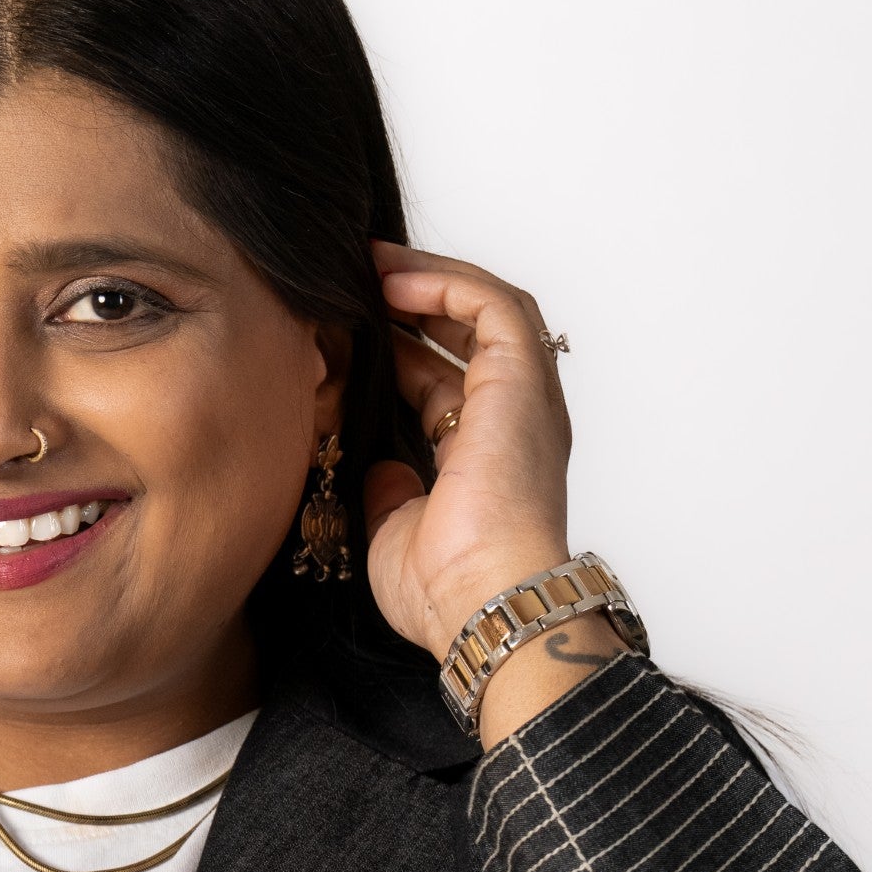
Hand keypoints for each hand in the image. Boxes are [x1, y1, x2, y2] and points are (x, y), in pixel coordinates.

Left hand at [361, 246, 619, 745]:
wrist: (479, 605)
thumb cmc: (443, 592)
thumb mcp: (394, 533)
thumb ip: (390, 492)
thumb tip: (380, 467)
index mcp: (485, 458)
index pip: (442, 384)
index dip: (397, 352)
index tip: (347, 333)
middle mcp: (513, 423)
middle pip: (467, 337)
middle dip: (412, 303)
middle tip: (355, 280)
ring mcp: (524, 401)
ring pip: (487, 309)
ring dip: (428, 280)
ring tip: (370, 266)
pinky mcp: (522, 383)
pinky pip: (492, 304)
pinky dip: (444, 282)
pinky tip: (391, 282)